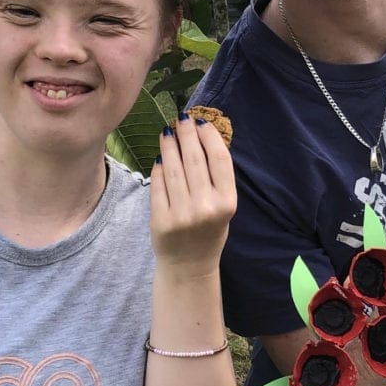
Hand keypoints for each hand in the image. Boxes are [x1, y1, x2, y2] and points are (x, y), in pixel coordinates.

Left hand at [150, 112, 236, 270]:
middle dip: (187, 134)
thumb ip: (216, 179)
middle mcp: (206, 207)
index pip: (219, 159)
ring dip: (169, 145)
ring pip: (174, 168)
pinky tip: (160, 156)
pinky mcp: (161, 219)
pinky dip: (158, 167)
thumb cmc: (209, 232)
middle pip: (195, 159)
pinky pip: (158, 185)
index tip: (202, 123)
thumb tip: (202, 138)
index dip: (210, 137)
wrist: (190, 266)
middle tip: (181, 118)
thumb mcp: (223, 207)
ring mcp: (182, 214)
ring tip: (167, 131)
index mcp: (227, 203)